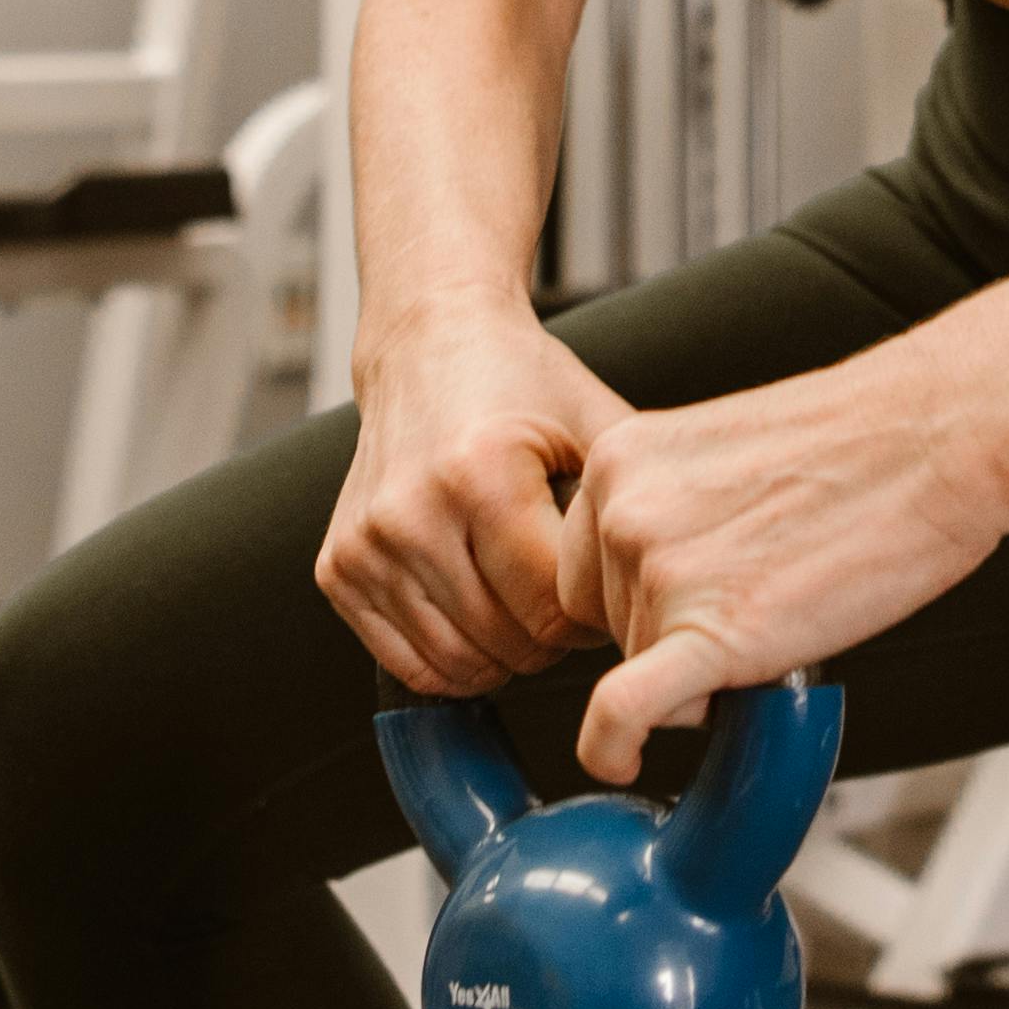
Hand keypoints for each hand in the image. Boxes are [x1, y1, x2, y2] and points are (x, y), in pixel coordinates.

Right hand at [319, 299, 627, 700]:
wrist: (428, 345)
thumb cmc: (524, 387)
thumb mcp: (598, 427)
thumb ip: (635, 509)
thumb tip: (670, 601)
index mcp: (482, 473)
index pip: (551, 609)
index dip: (592, 616)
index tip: (601, 590)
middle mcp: (411, 510)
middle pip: (507, 643)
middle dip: (552, 638)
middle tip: (566, 598)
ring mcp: (366, 543)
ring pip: (457, 663)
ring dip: (504, 653)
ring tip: (525, 604)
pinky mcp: (338, 566)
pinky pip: (405, 660)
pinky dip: (453, 657)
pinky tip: (480, 615)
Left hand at [555, 355, 1008, 785]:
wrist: (941, 437)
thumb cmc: (864, 443)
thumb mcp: (725, 454)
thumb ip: (672, 507)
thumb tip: (661, 577)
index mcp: (622, 458)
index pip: (580, 564)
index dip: (634, 593)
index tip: (689, 593)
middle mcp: (622, 509)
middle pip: (599, 619)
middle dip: (656, 632)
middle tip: (743, 608)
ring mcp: (658, 571)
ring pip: (632, 666)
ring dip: (691, 670)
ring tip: (775, 622)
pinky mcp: (708, 633)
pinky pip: (622, 712)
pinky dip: (613, 745)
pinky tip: (621, 759)